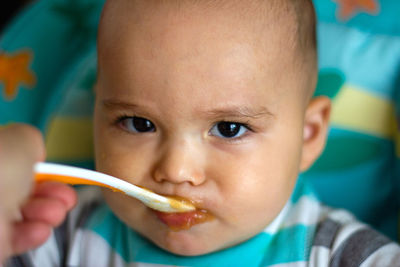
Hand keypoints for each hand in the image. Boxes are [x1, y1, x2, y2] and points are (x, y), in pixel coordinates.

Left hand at [0, 124, 76, 260]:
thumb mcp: (21, 140)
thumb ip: (32, 139)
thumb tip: (36, 153)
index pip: (14, 160)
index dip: (37, 166)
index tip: (52, 171)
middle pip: (24, 187)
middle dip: (52, 191)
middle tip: (63, 194)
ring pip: (25, 212)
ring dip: (48, 211)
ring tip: (54, 211)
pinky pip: (19, 236)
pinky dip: (35, 232)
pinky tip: (40, 228)